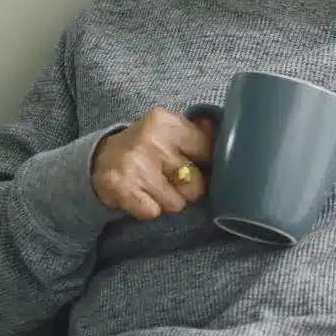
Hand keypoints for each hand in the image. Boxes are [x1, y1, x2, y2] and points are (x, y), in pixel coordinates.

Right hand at [92, 108, 214, 220]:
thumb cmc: (147, 147)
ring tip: (155, 188)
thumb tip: (234, 145)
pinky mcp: (120, 187)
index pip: (209, 153)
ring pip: (176, 204)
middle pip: (196, 185)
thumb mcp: (170, 132)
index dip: (208, 167)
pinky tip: (141, 196)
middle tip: (172, 181)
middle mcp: (152, 141)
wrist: (100, 158)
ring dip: (168, 202)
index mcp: (169, 123)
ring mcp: (135, 165)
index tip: (199, 169)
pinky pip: (153, 213)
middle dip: (188, 190)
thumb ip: (199, 136)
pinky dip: (149, 210)